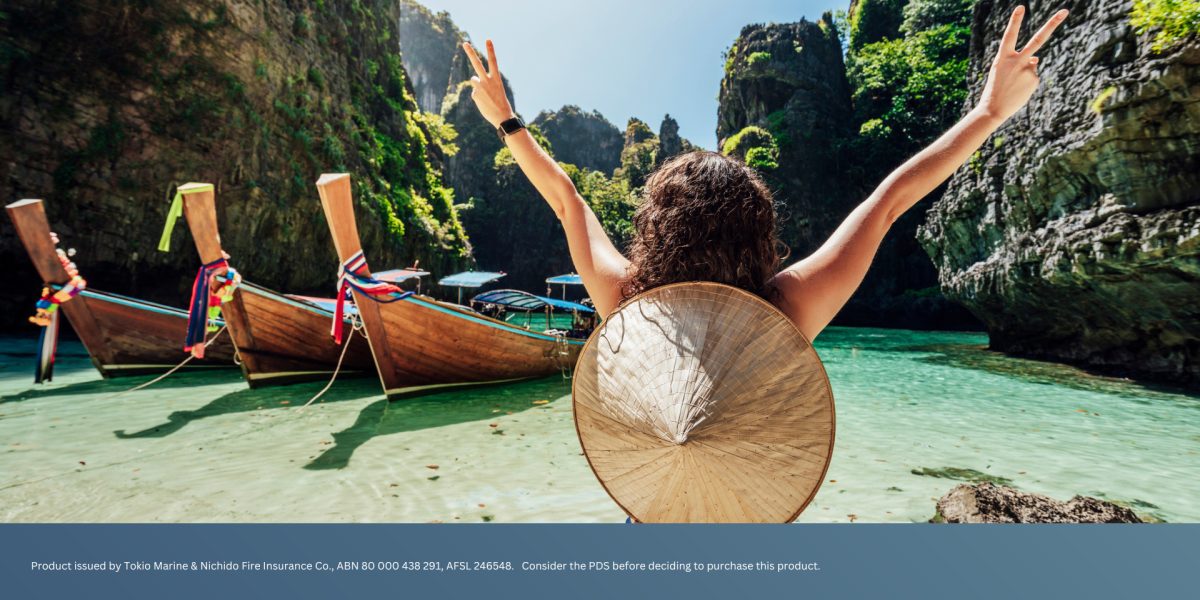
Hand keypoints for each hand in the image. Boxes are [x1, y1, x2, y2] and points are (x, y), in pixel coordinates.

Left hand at [463, 40, 515, 128]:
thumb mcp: (496, 90)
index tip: (488, 39)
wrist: (502, 116)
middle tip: (464, 43)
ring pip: (473, 80)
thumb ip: (485, 83)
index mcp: (496, 78)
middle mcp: (487, 80)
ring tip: (485, 95)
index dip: (490, 50)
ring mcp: (480, 87)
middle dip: (470, 53)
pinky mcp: (475, 95)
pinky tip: (484, 103)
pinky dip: (478, 98)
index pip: (493, 61)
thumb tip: (474, 82)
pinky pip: (474, 93)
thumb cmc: (501, 103)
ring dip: (477, 85)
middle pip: (477, 64)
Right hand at [977, 6, 1067, 122]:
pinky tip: (1019, 90)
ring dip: (1024, 74)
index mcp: (1003, 57)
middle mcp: (1016, 61)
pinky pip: (1033, 77)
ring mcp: (1027, 70)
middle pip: (1037, 39)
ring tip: (1013, 86)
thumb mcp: (1002, 71)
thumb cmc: (995, 88)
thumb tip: (1036, 59)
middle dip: (1052, 24)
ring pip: (1032, 65)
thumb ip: (1019, 61)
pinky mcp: (1034, 79)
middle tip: (1064, 11)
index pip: (1009, 35)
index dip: (1015, 21)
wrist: (993, 109)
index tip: (1021, 7)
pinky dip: (1027, 83)